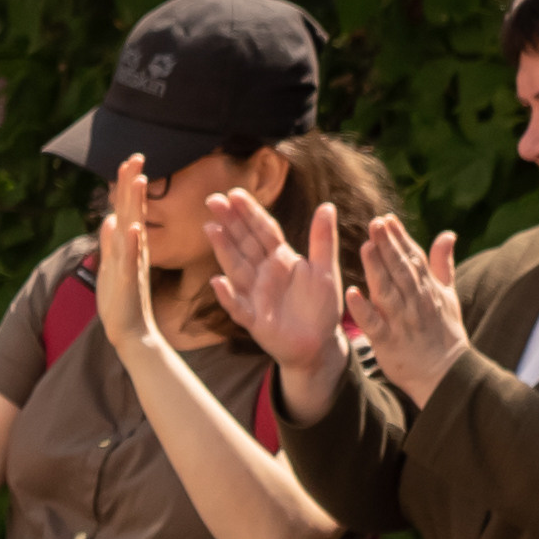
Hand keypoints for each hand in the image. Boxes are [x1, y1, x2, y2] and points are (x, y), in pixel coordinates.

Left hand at [94, 154, 160, 354]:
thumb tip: (109, 219)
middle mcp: (134, 250)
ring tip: (139, 180)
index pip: (128, 210)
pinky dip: (131, 244)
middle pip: (133, 211)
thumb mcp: (110, 266)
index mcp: (128, 246)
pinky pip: (131, 260)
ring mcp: (133, 264)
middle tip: (136, 157)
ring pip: (134, 228)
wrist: (129, 332)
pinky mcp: (130, 281)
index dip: (127, 186)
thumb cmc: (120, 301)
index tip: (129, 161)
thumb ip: (110, 243)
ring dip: (136, 205)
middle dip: (132, 184)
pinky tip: (133, 228)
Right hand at [205, 191, 345, 388]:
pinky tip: (217, 282)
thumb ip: (323, 240)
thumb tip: (326, 206)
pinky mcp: (255, 320)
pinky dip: (228, 296)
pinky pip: (239, 307)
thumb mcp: (326, 271)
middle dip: (230, 223)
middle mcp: (264, 273)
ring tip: (211, 229)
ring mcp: (256, 296)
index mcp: (281, 259)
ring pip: (237, 268)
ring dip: (224, 250)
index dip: (250, 213)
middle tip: (213, 200)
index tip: (235, 193)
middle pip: (245, 243)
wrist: (318, 344)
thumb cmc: (320, 307)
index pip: (263, 230)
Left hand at [349, 213, 466, 405]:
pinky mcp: (388, 342)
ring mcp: (402, 322)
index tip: (387, 219)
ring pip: (387, 291)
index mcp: (427, 289)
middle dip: (388, 245)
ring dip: (376, 269)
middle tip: (374, 223)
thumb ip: (443, 264)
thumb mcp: (448, 295)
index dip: (400, 238)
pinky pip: (374, 324)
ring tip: (365, 247)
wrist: (445, 373)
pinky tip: (351, 294)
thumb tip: (447, 234)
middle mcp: (415, 302)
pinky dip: (363, 309)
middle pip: (400, 269)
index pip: (413, 258)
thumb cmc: (444, 333)